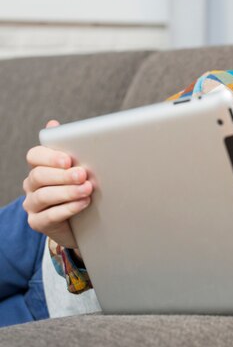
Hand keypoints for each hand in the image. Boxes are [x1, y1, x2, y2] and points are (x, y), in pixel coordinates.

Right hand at [22, 120, 92, 249]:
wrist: (83, 222)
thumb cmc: (80, 188)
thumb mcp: (77, 168)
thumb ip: (69, 147)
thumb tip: (53, 123)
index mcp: (39, 167)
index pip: (34, 156)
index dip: (49, 157)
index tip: (68, 159)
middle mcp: (32, 185)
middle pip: (39, 176)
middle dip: (62, 175)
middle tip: (83, 174)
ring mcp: (32, 204)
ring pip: (43, 196)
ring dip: (67, 192)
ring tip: (87, 189)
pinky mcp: (38, 222)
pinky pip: (49, 215)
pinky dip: (68, 208)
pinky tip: (83, 203)